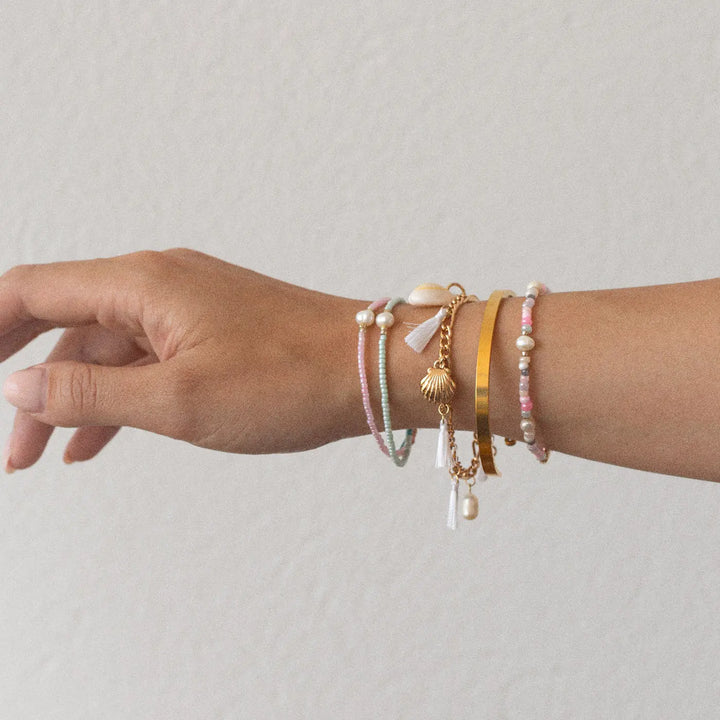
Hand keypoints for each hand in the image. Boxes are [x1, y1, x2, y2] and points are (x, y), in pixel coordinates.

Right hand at [0, 248, 363, 470]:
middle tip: (9, 441)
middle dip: (29, 380)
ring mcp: (189, 306)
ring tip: (45, 455)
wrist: (368, 368)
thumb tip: (19, 385)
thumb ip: (91, 392)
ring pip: (109, 348)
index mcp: (141, 284)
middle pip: (66, 324)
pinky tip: (99, 438)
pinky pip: (148, 358)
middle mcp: (159, 283)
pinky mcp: (213, 329)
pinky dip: (120, 394)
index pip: (33, 290)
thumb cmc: (287, 378)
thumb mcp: (177, 398)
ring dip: (74, 397)